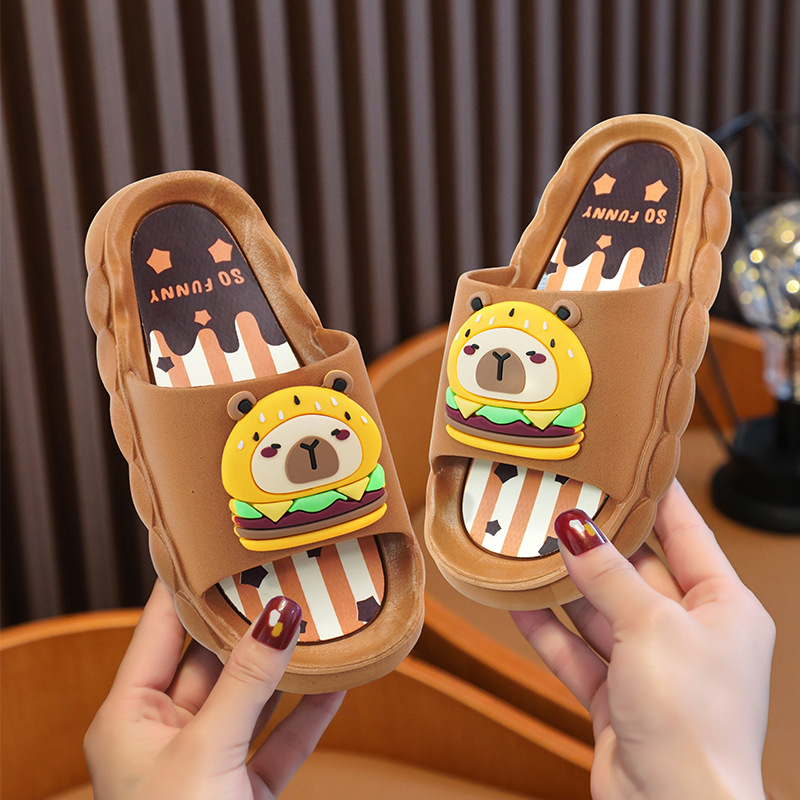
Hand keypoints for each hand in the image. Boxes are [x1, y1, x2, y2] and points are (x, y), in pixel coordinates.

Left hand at [85, 580, 343, 799]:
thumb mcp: (206, 751)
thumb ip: (248, 681)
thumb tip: (281, 614)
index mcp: (130, 715)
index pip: (160, 627)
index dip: (189, 582)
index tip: (222, 541)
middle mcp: (167, 730)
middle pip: (214, 656)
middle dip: (251, 618)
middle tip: (285, 572)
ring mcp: (210, 758)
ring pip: (254, 693)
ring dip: (288, 663)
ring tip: (321, 615)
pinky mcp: (245, 787)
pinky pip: (282, 737)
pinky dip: (310, 711)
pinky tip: (340, 681)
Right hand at [512, 481, 773, 799]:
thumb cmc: (695, 722)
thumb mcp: (651, 626)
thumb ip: (608, 575)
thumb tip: (575, 530)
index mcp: (724, 607)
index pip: (687, 532)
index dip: (656, 495)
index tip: (626, 461)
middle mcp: (690, 632)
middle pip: (635, 569)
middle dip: (595, 540)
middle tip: (557, 502)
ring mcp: (651, 665)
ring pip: (599, 609)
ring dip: (563, 585)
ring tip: (525, 546)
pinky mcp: (617, 696)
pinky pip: (576, 649)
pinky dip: (547, 628)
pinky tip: (517, 602)